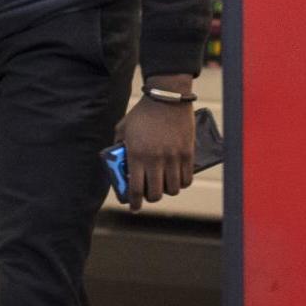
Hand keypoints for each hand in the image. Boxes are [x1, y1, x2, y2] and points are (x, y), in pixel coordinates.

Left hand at [118, 83, 196, 209]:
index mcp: (137, 155)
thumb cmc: (142, 113)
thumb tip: (117, 160)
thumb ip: (119, 145)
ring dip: (168, 190)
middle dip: (151, 198)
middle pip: (156, 194)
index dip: (134, 203)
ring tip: (165, 185)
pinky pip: (187, 179)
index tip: (134, 207)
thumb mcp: (123, 128)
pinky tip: (177, 179)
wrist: (167, 98)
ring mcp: (173, 157)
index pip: (135, 189)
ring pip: (173, 189)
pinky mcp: (187, 153)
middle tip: (150, 194)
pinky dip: (182, 183)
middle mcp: (155, 159)